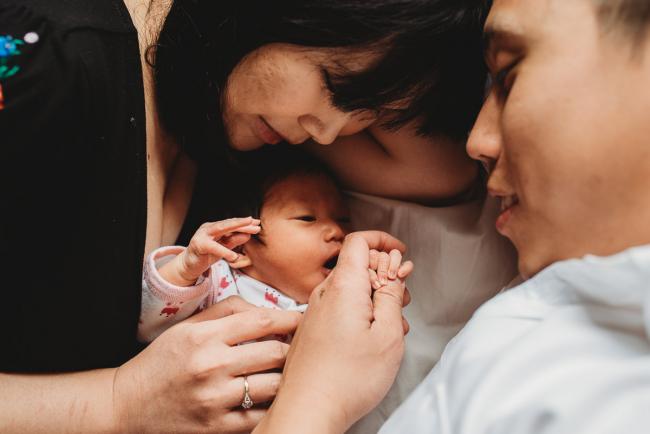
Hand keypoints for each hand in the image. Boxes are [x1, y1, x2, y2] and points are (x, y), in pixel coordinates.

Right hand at [113, 296, 300, 432]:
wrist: (127, 404)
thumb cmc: (162, 361)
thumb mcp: (188, 327)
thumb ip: (227, 311)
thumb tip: (267, 309)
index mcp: (204, 336)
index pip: (262, 322)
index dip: (290, 320)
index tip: (303, 320)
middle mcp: (211, 366)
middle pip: (275, 353)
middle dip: (293, 349)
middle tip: (299, 348)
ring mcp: (214, 400)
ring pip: (274, 386)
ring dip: (286, 378)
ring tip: (288, 373)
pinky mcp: (216, 427)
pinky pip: (260, 417)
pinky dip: (272, 407)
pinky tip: (273, 399)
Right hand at [161, 217, 260, 285]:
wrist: (188, 266)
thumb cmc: (206, 256)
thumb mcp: (223, 248)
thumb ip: (233, 241)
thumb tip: (248, 235)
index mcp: (214, 228)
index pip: (231, 224)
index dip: (244, 224)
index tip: (257, 223)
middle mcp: (208, 228)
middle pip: (227, 224)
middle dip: (242, 223)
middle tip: (255, 222)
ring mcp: (202, 235)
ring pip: (220, 230)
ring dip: (236, 231)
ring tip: (249, 233)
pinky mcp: (198, 245)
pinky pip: (213, 247)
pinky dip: (224, 251)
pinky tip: (233, 256)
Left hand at [255, 231, 409, 433]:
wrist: (308, 409)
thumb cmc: (346, 379)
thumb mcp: (387, 335)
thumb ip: (393, 297)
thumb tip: (394, 276)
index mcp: (344, 287)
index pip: (359, 241)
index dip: (383, 241)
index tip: (400, 253)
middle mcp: (324, 294)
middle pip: (355, 264)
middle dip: (383, 273)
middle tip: (402, 296)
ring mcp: (314, 312)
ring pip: (349, 288)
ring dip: (373, 296)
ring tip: (391, 325)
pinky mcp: (311, 329)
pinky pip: (337, 307)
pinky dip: (358, 312)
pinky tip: (370, 338)